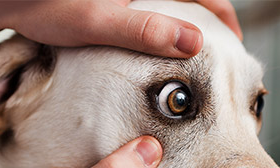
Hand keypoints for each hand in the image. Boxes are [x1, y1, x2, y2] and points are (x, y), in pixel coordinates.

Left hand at [5, 0, 241, 57]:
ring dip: (187, 20)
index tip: (233, 42)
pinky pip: (152, 5)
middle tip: (216, 50)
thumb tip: (194, 43)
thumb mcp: (98, 22)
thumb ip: (145, 30)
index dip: (223, 14)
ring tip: (193, 50)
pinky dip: (164, 21)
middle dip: (207, 18)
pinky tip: (160, 41)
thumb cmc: (47, 5)